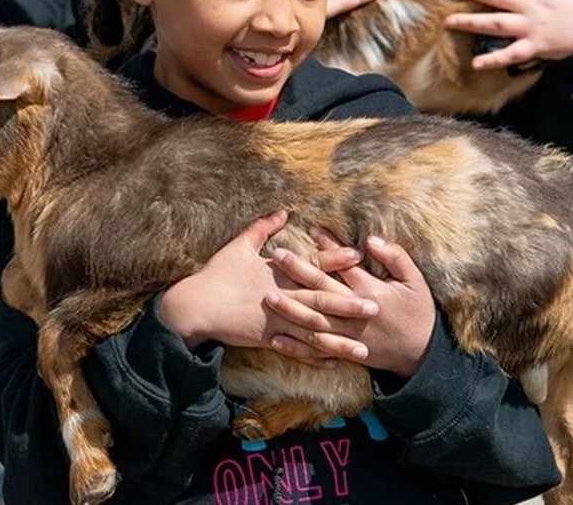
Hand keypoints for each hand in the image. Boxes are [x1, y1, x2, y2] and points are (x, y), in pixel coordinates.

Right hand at [157, 212, 374, 352]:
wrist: (196, 306)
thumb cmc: (216, 274)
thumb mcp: (239, 246)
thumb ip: (262, 228)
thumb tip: (283, 210)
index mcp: (277, 272)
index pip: (312, 264)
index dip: (335, 261)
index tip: (359, 257)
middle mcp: (282, 295)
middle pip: (321, 299)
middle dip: (349, 304)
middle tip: (376, 307)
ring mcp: (276, 319)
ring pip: (314, 330)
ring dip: (340, 339)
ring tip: (364, 347)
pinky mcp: (268, 337)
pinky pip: (296, 348)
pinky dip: (315, 356)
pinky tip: (333, 361)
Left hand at [266, 235, 435, 377]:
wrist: (423, 353)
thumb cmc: (418, 312)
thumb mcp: (415, 282)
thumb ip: (396, 258)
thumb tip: (371, 240)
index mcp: (371, 292)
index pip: (343, 265)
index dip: (327, 247)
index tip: (311, 230)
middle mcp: (355, 313)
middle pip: (321, 290)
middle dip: (297, 271)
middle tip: (276, 256)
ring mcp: (348, 334)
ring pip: (313, 321)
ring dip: (290, 309)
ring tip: (267, 296)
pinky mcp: (345, 351)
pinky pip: (316, 348)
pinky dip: (297, 346)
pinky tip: (276, 339)